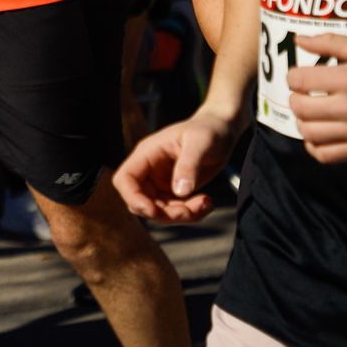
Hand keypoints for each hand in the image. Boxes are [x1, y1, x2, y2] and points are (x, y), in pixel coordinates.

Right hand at [112, 110, 238, 222]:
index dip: (132, 198)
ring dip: (181, 215)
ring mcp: (160, 182)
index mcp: (147, 154)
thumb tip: (180, 192)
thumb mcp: (200, 143)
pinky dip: (191, 213)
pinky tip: (207, 202)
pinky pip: (176, 210)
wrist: (221, 131)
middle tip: (189, 212)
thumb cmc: (208, 130)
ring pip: (159, 211)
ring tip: (205, 203)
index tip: (152, 211)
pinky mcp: (174, 190)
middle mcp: (149, 170)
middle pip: (140, 201)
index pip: (125, 179)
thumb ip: (188, 166)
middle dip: (163, 213)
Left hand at [289, 34, 346, 162]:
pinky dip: (314, 146)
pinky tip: (319, 134)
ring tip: (311, 114)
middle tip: (303, 94)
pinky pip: (326, 155)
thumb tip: (299, 40)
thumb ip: (331, 42)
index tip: (300, 76)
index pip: (299, 80)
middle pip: (300, 107)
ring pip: (308, 133)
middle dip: (295, 98)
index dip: (293, 76)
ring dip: (302, 122)